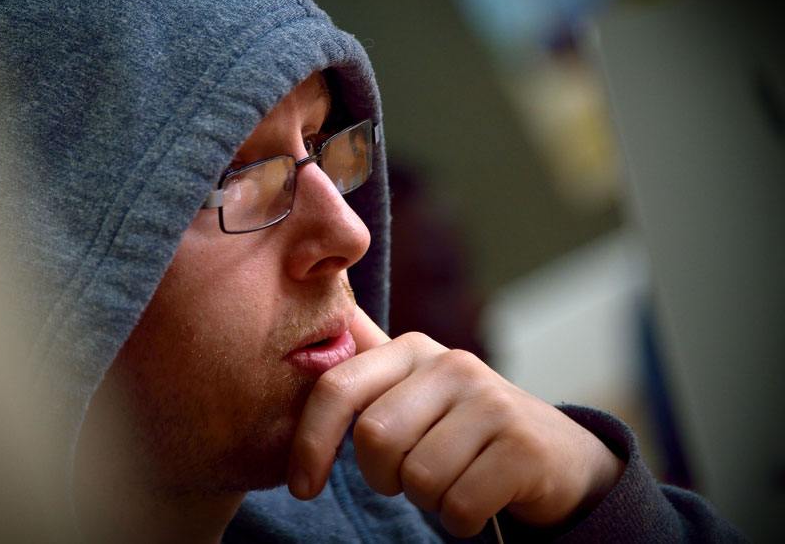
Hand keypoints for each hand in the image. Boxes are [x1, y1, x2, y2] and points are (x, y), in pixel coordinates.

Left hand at [287, 307, 624, 537]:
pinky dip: (459, 519)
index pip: (337, 387)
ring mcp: (492, 401)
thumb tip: (299, 338)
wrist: (557, 456)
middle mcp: (451, 364)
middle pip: (374, 439)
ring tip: (451, 481)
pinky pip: (458, 505)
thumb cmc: (462, 429)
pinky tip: (479, 498)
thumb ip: (362, 370)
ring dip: (427, 499)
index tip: (303, 485)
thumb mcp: (412, 391)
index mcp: (411, 349)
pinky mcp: (522, 446)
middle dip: (382, 476)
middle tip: (406, 477)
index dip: (310, 442)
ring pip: (417, 477)